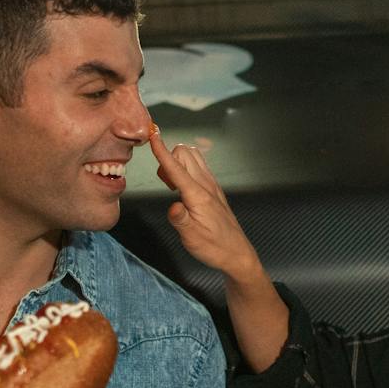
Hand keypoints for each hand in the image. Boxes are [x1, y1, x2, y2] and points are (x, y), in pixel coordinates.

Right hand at [146, 125, 261, 282]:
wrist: (236, 253)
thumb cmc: (214, 247)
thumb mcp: (192, 238)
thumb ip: (180, 220)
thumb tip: (172, 207)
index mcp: (198, 195)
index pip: (176, 168)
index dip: (162, 151)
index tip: (152, 134)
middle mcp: (206, 185)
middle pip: (184, 153)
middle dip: (168, 159)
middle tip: (165, 184)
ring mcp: (211, 185)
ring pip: (192, 156)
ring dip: (178, 162)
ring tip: (173, 186)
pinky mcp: (214, 189)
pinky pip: (199, 166)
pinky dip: (186, 168)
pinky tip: (183, 189)